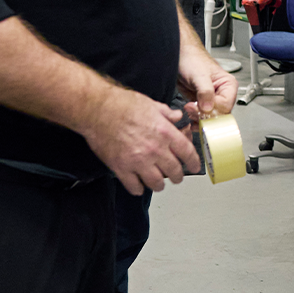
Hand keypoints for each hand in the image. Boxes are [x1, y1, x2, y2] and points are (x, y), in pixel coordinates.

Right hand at [79, 85, 202, 194]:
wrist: (97, 109)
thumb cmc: (122, 104)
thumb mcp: (152, 104)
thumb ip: (167, 114)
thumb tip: (178, 117)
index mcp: (165, 132)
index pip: (187, 153)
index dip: (194, 163)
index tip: (196, 167)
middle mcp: (155, 149)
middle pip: (175, 171)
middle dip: (178, 176)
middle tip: (176, 177)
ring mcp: (138, 161)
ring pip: (157, 183)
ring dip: (159, 185)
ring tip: (158, 183)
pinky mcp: (121, 168)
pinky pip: (134, 187)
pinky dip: (138, 188)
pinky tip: (138, 185)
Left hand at [178, 45, 238, 116]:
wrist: (180, 57)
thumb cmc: (193, 60)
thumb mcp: (200, 75)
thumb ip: (205, 92)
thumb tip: (208, 108)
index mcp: (228, 86)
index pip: (225, 105)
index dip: (212, 109)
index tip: (198, 106)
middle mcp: (222, 94)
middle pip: (219, 114)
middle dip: (205, 115)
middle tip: (192, 110)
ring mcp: (212, 100)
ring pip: (210, 118)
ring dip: (199, 119)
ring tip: (189, 110)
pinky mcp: (201, 104)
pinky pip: (202, 117)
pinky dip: (195, 120)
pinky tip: (190, 117)